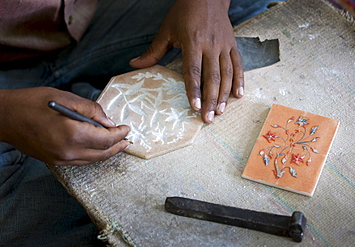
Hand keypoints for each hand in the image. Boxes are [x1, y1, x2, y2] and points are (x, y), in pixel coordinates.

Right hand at [0, 87, 129, 165]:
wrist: (4, 117)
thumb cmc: (32, 103)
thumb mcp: (66, 98)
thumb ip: (91, 110)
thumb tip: (108, 121)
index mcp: (72, 134)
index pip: (106, 139)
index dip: (120, 134)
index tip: (127, 128)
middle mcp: (68, 151)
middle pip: (102, 153)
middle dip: (117, 146)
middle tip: (127, 140)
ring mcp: (60, 159)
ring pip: (92, 160)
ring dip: (106, 152)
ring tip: (117, 145)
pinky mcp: (54, 161)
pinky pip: (80, 161)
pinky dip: (93, 155)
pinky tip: (97, 147)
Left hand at [130, 0, 243, 122]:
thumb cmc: (184, 12)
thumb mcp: (166, 30)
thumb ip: (153, 51)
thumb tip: (134, 64)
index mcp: (193, 42)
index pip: (193, 71)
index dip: (194, 91)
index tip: (195, 107)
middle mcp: (210, 45)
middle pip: (212, 77)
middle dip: (210, 100)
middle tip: (209, 118)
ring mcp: (224, 45)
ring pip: (226, 74)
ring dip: (224, 94)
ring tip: (221, 111)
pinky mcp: (232, 44)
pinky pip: (238, 65)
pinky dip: (239, 80)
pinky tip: (238, 95)